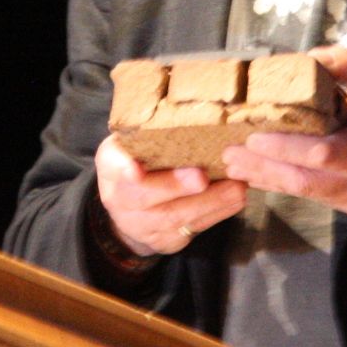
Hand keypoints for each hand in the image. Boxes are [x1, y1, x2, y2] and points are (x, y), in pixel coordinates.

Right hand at [95, 135, 248, 256]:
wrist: (130, 207)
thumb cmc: (139, 160)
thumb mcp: (132, 142)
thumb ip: (149, 132)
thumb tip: (187, 104)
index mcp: (111, 167)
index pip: (113, 167)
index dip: (124, 170)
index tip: (136, 171)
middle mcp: (120, 200)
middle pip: (146, 198)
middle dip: (175, 187)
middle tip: (201, 177)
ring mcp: (142, 226)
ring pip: (175, 218)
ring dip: (210, 202)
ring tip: (236, 187)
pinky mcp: (165, 242)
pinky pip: (192, 229)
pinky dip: (217, 213)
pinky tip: (235, 199)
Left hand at [221, 46, 346, 219]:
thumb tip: (311, 58)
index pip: (325, 153)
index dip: (286, 147)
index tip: (253, 135)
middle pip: (307, 180)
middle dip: (263, 167)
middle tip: (229, 154)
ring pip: (308, 193)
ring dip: (268, 178)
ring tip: (236, 164)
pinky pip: (316, 196)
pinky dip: (287, 183)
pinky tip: (262, 172)